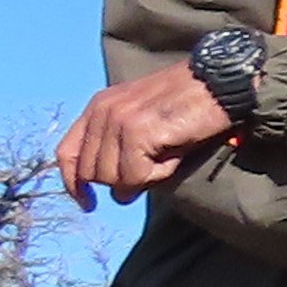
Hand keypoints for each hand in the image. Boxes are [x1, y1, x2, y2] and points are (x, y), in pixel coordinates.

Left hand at [56, 65, 235, 206]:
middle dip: (122, 181)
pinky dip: (158, 174)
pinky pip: (135, 176)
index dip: (74, 183)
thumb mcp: (144, 119)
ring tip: (169, 156)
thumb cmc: (191, 103)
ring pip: (112, 178)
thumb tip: (118, 190)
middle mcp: (102, 111)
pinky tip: (174, 156)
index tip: (88, 203)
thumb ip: (121, 146)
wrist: (220, 82)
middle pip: (91, 172)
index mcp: (99, 106)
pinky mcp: (137, 132)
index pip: (67, 153)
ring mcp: (117, 121)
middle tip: (156, 168)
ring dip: (143, 178)